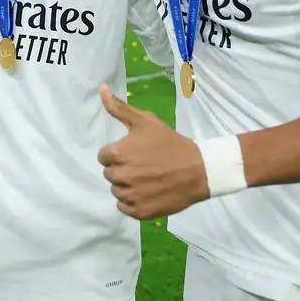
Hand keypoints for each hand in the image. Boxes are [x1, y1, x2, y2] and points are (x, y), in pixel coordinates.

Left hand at [97, 84, 208, 219]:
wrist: (199, 170)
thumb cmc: (170, 143)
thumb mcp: (145, 121)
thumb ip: (119, 107)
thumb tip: (101, 88)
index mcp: (117, 154)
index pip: (103, 157)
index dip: (119, 153)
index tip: (136, 152)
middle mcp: (119, 177)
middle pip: (110, 174)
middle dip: (123, 169)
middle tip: (144, 165)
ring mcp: (129, 196)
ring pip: (117, 191)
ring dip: (127, 186)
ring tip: (148, 178)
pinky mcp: (138, 212)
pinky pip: (124, 207)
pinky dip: (133, 202)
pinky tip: (149, 192)